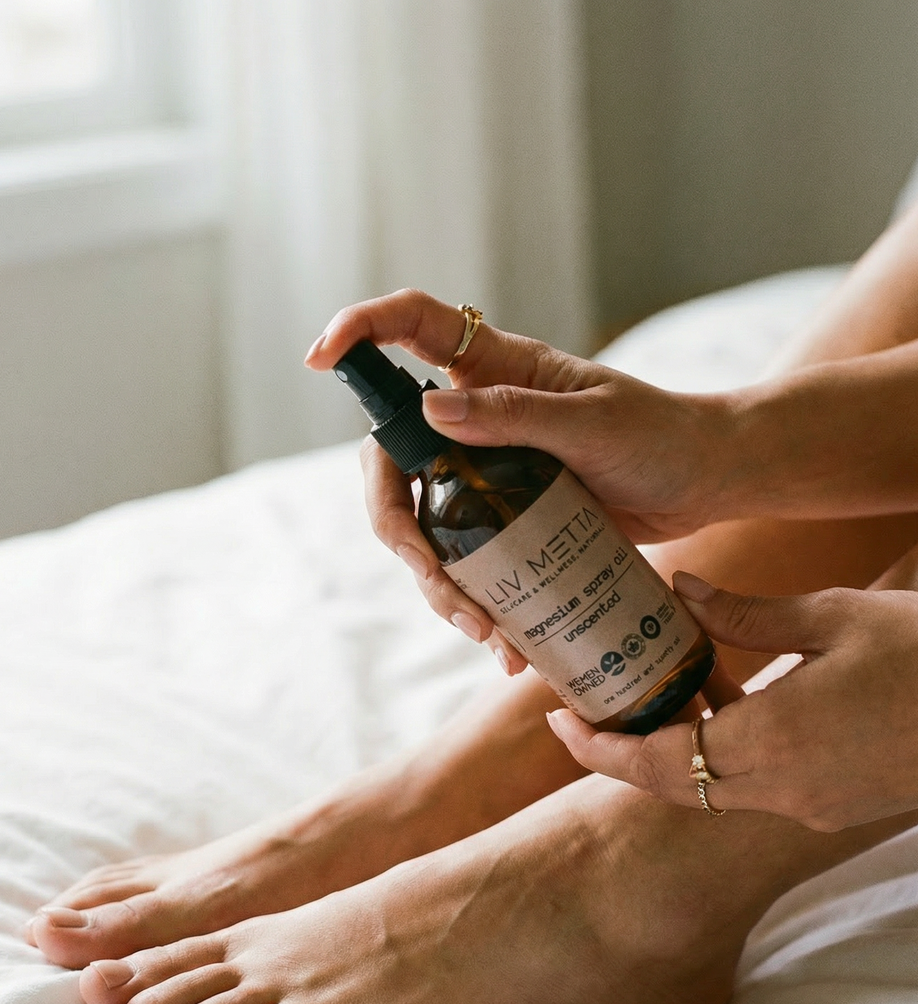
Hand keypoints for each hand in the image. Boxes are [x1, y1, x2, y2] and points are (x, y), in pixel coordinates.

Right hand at [305, 290, 735, 666]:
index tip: (319, 360)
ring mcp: (491, 475)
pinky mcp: (511, 523)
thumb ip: (514, 413)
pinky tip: (506, 646)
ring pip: (427, 527)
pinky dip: (478, 607)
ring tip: (486, 633)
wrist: (712, 481)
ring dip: (440, 586)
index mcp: (495, 371)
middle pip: (395, 461)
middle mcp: (479, 420)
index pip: (412, 328)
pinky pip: (471, 565)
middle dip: (398, 526)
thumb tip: (430, 410)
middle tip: (431, 577)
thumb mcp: (593, 422)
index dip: (359, 334)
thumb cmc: (663, 435)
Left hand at [547, 571, 917, 831]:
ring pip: (714, 786)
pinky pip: (756, 785)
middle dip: (626, 750)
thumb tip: (681, 592)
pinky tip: (729, 703)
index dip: (598, 748)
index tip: (557, 721)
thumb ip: (747, 616)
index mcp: (772, 744)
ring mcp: (811, 804)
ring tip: (657, 693)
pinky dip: (726, 753)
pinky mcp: (834, 803)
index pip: (655, 764)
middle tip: (589, 709)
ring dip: (679, 749)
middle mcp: (783, 789)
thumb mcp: (834, 618)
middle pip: (675, 784)